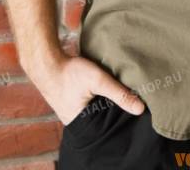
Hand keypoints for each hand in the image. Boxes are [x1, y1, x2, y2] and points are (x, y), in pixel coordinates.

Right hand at [30, 53, 145, 124]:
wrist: (48, 62)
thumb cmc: (70, 73)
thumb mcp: (98, 81)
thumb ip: (119, 94)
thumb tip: (141, 109)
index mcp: (84, 125)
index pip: (110, 126)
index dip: (122, 118)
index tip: (138, 109)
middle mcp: (80, 121)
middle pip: (106, 118)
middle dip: (117, 109)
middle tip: (133, 98)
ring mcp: (78, 111)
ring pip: (102, 108)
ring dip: (110, 100)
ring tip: (123, 91)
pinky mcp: (78, 100)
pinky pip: (96, 101)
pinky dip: (103, 95)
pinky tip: (111, 86)